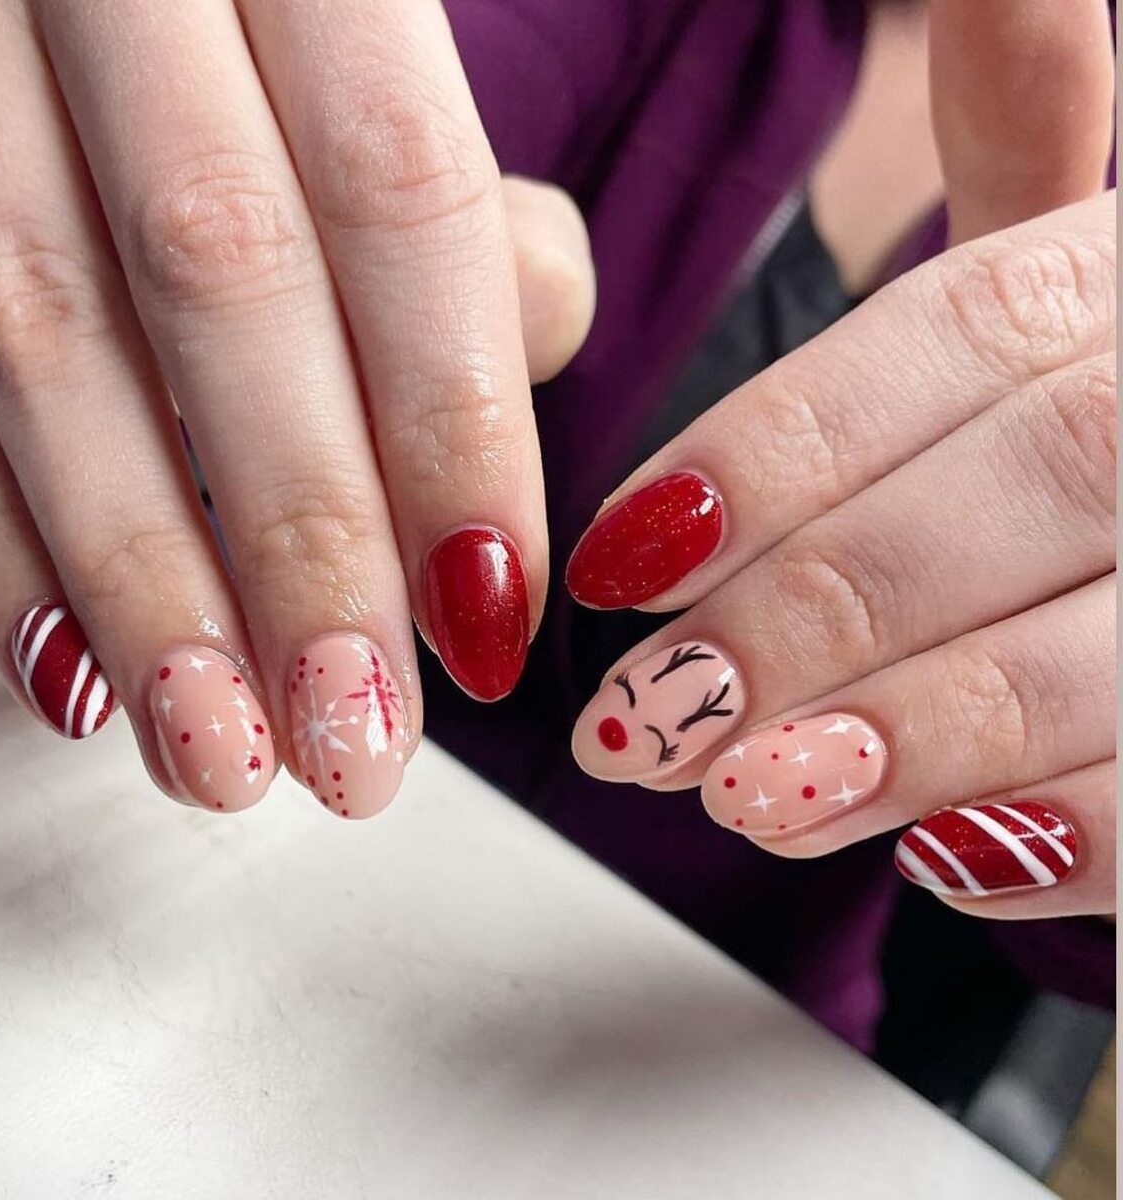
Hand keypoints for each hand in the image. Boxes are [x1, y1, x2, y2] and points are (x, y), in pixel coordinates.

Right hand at [0, 3, 594, 816]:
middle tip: (358, 736)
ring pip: (44, 341)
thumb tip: (514, 388)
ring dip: (142, 585)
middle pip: (218, 279)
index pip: (397, 193)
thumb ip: (477, 229)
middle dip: (298, 542)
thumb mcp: (403, 63)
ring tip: (222, 750)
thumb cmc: (293, 22)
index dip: (450, 426)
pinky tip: (76, 675)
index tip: (487, 616)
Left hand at [564, 1, 1114, 917]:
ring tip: (749, 795)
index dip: (768, 457)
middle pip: (1029, 484)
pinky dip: (1069, 838)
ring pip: (1114, 646)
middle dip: (815, 613)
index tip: (618, 562)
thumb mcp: (1096, 287)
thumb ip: (1034, 162)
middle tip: (650, 714)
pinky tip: (939, 857)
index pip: (958, 337)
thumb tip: (987, 13)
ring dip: (914, 733)